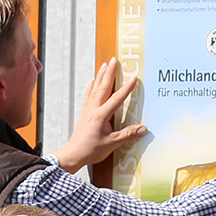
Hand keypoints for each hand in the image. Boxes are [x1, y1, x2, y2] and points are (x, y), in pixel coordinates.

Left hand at [53, 58, 144, 172]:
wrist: (73, 154)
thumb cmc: (90, 150)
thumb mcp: (111, 144)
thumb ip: (127, 134)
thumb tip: (143, 129)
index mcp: (101, 115)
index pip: (116, 98)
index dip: (126, 88)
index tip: (133, 78)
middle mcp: (93, 109)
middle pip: (103, 87)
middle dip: (110, 73)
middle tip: (114, 60)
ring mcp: (88, 110)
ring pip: (95, 89)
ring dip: (100, 76)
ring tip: (104, 65)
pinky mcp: (84, 114)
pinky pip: (88, 96)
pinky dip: (91, 87)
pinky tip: (92, 81)